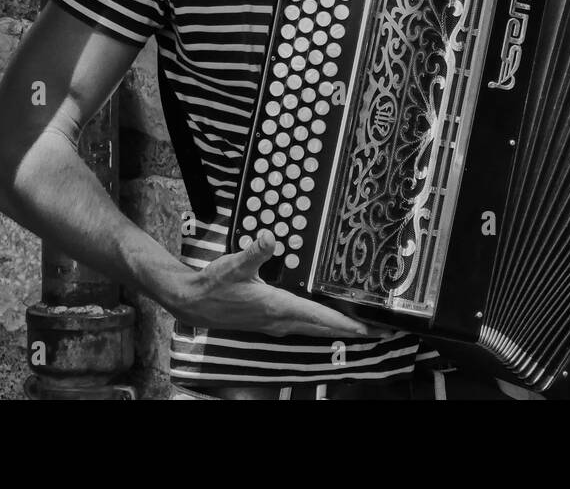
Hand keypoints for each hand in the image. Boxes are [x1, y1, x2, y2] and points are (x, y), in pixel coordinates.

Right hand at [167, 230, 376, 337]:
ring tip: (359, 327)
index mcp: (278, 307)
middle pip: (323, 328)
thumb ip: (255, 252)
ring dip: (336, 329)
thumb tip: (269, 238)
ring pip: (313, 329)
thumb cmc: (214, 285)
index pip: (320, 318)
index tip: (368, 328)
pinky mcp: (268, 322)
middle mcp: (280, 320)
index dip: (346, 323)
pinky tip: (324, 320)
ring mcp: (274, 324)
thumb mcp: (235, 264)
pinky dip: (319, 325)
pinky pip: (302, 326)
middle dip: (351, 330)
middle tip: (377, 330)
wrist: (192, 302)